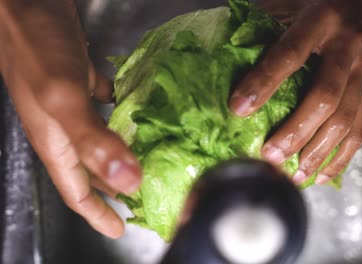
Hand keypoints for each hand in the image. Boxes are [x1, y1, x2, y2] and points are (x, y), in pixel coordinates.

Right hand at [0, 0, 140, 237]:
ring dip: (122, 151)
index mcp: (56, 142)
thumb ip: (93, 140)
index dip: (97, 213)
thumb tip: (129, 182)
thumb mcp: (63, 98)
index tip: (121, 228)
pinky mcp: (80, 78)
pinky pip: (105, 104)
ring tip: (149, 158)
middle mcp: (63, 128)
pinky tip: (142, 109)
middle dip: (114, 188)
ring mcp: (71, 102)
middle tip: (143, 198)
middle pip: (90, 169)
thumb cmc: (36, 47)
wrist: (24, 3)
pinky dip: (123, 111)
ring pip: (100, 138)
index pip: (76, 191)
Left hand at [229, 0, 361, 184]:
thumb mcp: (290, 1)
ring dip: (318, 152)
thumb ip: (263, 22)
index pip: (290, 54)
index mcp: (322, 20)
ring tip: (294, 175)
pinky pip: (361, 128)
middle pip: (325, 97)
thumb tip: (225, 52)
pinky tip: (322, 173)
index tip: (239, 109)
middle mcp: (349, 47)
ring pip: (346, 120)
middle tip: (269, 156)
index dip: (263, 83)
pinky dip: (342, 156)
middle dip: (296, 132)